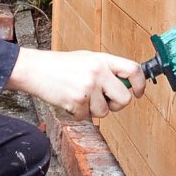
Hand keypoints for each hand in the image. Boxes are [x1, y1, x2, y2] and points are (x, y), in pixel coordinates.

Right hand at [5, 46, 146, 119]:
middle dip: (117, 105)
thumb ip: (107, 70)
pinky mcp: (77, 102)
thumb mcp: (87, 59)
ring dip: (93, 110)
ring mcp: (88, 87)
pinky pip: (87, 117)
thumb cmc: (61, 65)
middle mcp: (98, 72)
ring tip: (79, 96)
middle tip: (105, 101)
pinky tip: (69, 100)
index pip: (133, 70)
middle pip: (124, 98)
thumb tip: (127, 86)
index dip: (140, 84)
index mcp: (103, 59)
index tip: (137, 93)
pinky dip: (79, 113)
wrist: (35, 69)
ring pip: (104, 112)